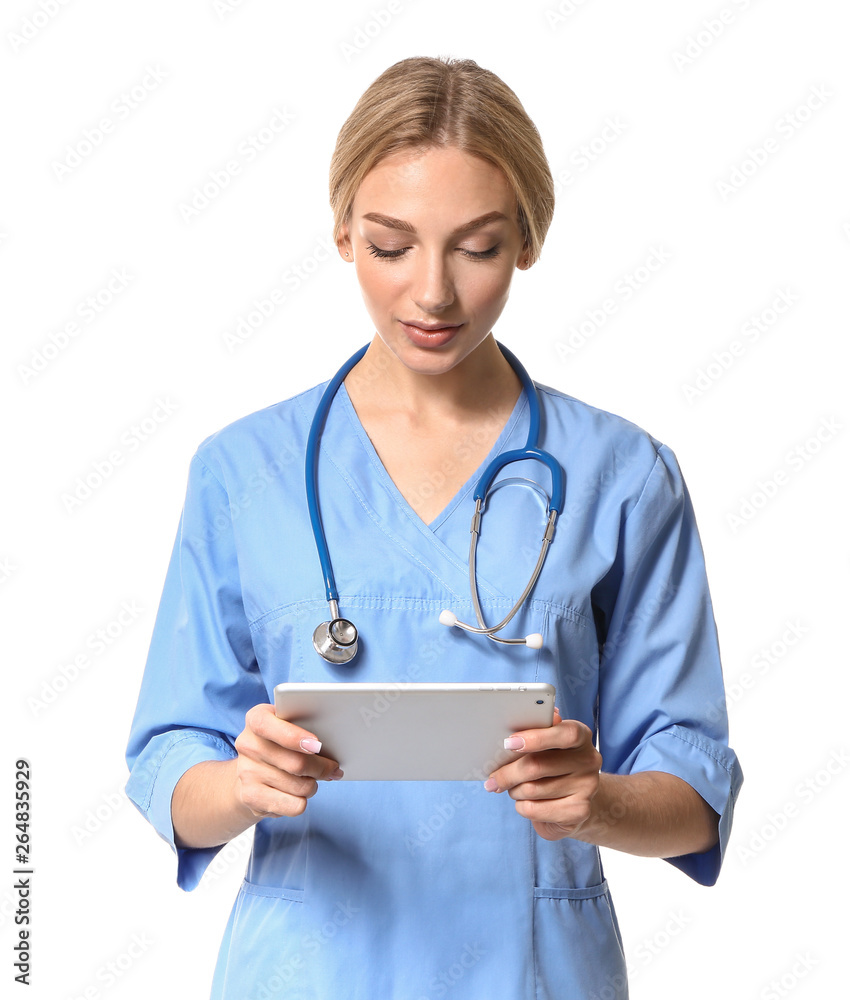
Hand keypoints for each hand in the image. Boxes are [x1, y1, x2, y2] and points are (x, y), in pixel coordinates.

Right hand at [233, 703, 342, 818]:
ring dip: (313, 785)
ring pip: (299, 786)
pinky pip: (293, 805)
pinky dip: (303, 802)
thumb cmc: (279, 744)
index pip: (268, 726)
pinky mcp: (250, 796)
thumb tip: (335, 751)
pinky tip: (298, 795)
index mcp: (256, 719)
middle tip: (333, 768)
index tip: (316, 745)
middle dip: (322, 768)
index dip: (293, 736)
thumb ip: (305, 730)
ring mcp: (246, 772)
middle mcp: (247, 744)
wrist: (249, 772)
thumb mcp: (287, 727)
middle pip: (296, 763)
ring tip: (311, 780)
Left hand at [484, 709, 602, 841]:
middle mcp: (588, 760)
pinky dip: (522, 806)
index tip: (509, 743)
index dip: (536, 738)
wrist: (575, 800)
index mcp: (580, 735)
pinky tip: (526, 802)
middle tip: (492, 779)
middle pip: (538, 765)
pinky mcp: (579, 811)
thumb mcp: (547, 745)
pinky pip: (535, 809)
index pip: (565, 734)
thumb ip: (534, 734)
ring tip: (514, 788)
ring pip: (532, 789)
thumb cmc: (553, 765)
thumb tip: (512, 734)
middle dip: (508, 773)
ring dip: (514, 790)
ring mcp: (587, 787)